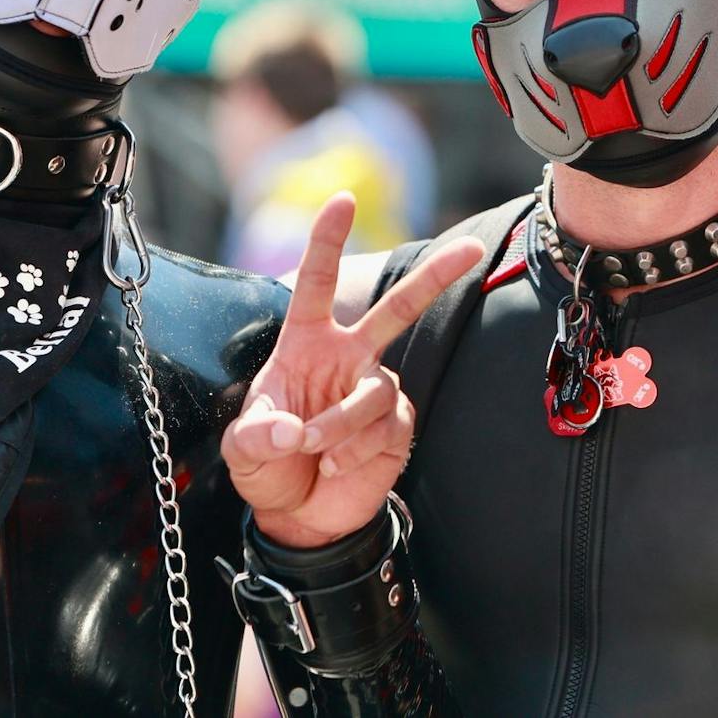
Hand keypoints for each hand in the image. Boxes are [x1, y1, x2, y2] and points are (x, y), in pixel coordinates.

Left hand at [221, 192, 482, 548]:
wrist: (300, 516)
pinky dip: (354, 451)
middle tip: (474, 248)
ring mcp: (377, 389)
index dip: (327, 241)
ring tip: (315, 451)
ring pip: (371, 392)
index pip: (317, 284)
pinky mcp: (397, 426)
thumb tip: (294, 430)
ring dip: (338, 426)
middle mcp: (349, 357)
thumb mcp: (243, 449)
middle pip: (398, 308)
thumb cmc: (269, 466)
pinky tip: (338, 466)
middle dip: (436, 277)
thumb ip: (258, 436)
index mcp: (307, 344)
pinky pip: (383, 428)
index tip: (342, 201)